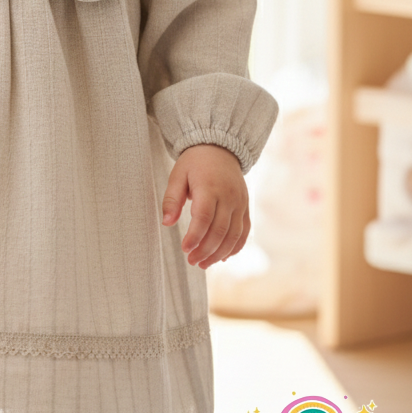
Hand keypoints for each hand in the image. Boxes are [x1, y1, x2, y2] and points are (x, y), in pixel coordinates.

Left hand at [161, 143, 249, 268]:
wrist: (219, 148)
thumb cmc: (194, 163)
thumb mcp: (177, 175)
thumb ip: (171, 199)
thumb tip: (166, 222)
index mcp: (210, 187)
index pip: (204, 217)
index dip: (195, 236)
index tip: (185, 249)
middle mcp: (229, 197)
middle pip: (220, 230)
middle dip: (206, 250)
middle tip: (192, 261)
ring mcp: (240, 203)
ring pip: (234, 235)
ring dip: (219, 253)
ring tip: (204, 263)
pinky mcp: (245, 207)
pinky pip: (244, 232)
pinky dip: (235, 247)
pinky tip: (223, 257)